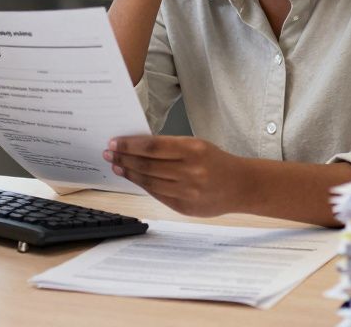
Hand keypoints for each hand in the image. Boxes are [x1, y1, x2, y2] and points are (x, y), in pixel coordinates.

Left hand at [104, 135, 246, 216]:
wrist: (241, 186)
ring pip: (149, 182)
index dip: (129, 145)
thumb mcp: (197, 145)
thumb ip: (170, 147)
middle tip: (109, 154)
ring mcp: (188, 192)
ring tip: (117, 166)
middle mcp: (190, 171)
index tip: (114, 143)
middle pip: (147, 165)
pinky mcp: (185, 207)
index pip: (152, 146)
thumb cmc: (216, 161)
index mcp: (193, 149)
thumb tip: (137, 146)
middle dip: (124, 159)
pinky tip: (134, 179)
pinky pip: (158, 195)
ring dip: (130, 174)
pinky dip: (143, 186)